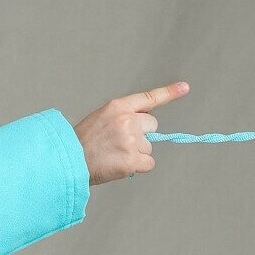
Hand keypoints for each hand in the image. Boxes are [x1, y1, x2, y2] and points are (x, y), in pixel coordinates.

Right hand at [73, 83, 189, 184]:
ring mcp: (131, 140)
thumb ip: (123, 117)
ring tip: (114, 156)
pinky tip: (122, 166)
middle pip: (152, 126)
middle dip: (142, 135)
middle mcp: (128, 120)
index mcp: (119, 106)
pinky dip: (139, 167)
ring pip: (149, 147)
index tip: (185, 87)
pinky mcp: (132, 160)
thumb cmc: (83, 143)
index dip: (170, 92)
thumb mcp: (101, 118)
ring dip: (137, 153)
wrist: (69, 162)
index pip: (149, 98)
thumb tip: (145, 127)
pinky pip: (149, 163)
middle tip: (121, 144)